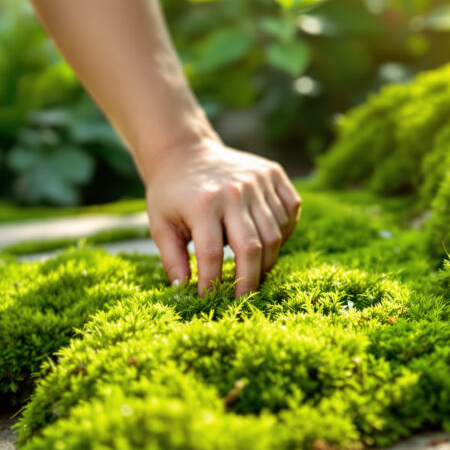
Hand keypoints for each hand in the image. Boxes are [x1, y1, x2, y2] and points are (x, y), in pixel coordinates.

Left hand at [144, 139, 301, 296]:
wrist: (186, 152)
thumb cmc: (171, 194)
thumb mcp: (159, 225)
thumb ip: (172, 259)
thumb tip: (184, 290)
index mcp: (203, 204)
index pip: (212, 255)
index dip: (211, 282)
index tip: (208, 297)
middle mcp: (235, 191)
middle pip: (253, 248)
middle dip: (249, 280)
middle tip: (243, 298)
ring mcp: (258, 180)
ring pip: (276, 233)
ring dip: (268, 258)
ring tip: (254, 268)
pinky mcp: (273, 173)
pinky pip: (290, 210)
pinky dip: (285, 230)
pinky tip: (268, 239)